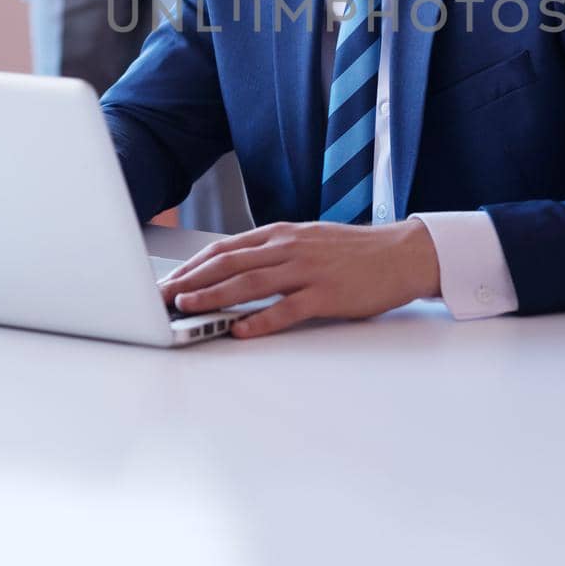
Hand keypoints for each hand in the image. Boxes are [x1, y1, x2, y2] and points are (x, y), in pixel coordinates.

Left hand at [158, 219, 441, 339]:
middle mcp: (290, 248)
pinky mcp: (328, 294)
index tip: (167, 281)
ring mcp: (308, 270)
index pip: (225, 248)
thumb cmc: (355, 253)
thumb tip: (234, 270)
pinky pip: (288, 308)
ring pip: (251, 282)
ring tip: (187, 307)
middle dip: (190, 280)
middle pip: (229, 263)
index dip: (192, 266)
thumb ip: (273, 253)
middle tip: (161, 297)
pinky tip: (241, 330)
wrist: (403, 253)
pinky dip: (262, 321)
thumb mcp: (308, 242)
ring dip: (215, 296)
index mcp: (282, 235)